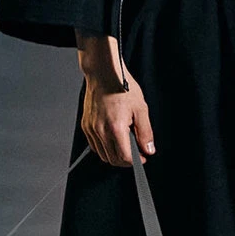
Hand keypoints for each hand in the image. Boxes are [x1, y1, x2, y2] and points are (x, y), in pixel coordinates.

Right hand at [76, 34, 155, 166]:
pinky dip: (104, 148)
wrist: (104, 74)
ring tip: (125, 144)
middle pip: (113, 160)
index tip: (142, 157)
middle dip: (126, 160)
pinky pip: (94, 146)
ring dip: (115, 155)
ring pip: (102, 155)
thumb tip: (148, 149)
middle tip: (136, 152)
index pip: (125, 157)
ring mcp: (91, 129)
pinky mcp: (85, 126)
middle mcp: (100, 131)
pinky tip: (113, 139)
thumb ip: (145, 133)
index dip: (136, 161)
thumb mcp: (141, 109)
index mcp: (115, 127)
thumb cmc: (122, 87)